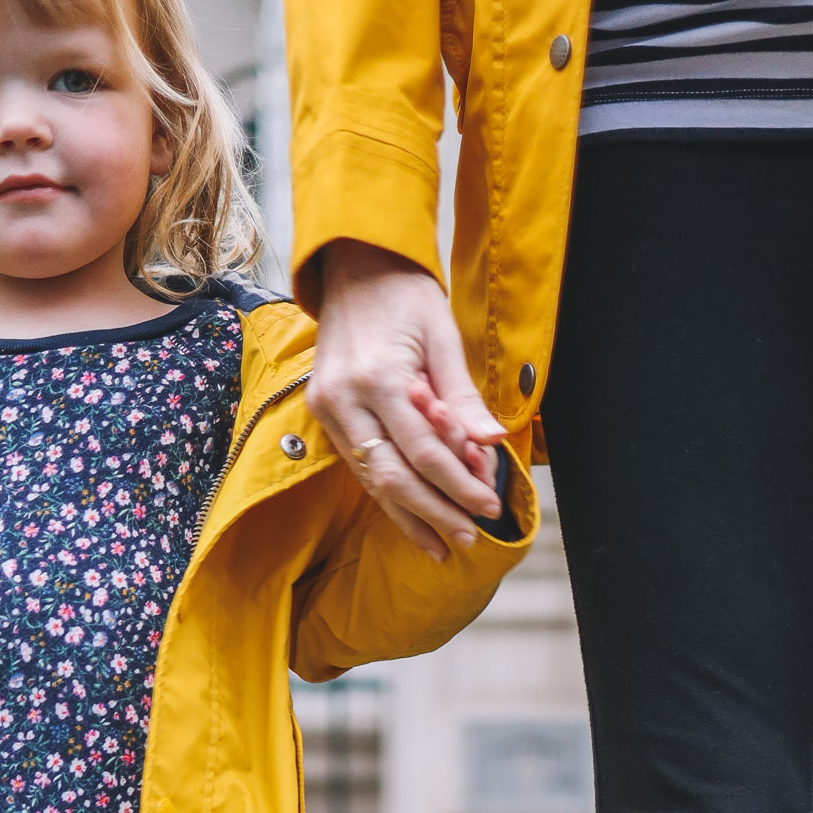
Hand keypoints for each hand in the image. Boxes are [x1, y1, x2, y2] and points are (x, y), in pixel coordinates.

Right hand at [307, 240, 505, 559]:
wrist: (353, 265)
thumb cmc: (405, 295)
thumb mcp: (443, 336)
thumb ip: (462, 396)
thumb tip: (490, 443)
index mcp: (379, 376)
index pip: (424, 450)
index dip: (458, 485)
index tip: (488, 506)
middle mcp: (346, 398)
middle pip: (394, 476)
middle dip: (435, 512)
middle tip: (468, 539)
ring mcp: (327, 408)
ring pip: (372, 481)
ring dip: (410, 517)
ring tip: (443, 546)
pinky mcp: (323, 413)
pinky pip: (359, 467)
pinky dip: (387, 497)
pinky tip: (412, 521)